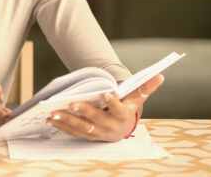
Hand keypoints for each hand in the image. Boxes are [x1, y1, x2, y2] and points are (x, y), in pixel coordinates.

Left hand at [46, 74, 163, 141]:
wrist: (123, 128)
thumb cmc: (128, 108)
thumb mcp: (136, 98)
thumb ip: (145, 87)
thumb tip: (160, 74)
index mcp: (123, 116)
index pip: (118, 109)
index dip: (113, 102)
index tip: (106, 93)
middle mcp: (111, 127)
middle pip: (96, 119)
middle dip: (83, 112)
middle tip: (71, 103)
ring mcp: (98, 133)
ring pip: (82, 128)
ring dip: (67, 121)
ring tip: (54, 113)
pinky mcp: (88, 136)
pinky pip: (73, 132)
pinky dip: (62, 126)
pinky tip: (51, 119)